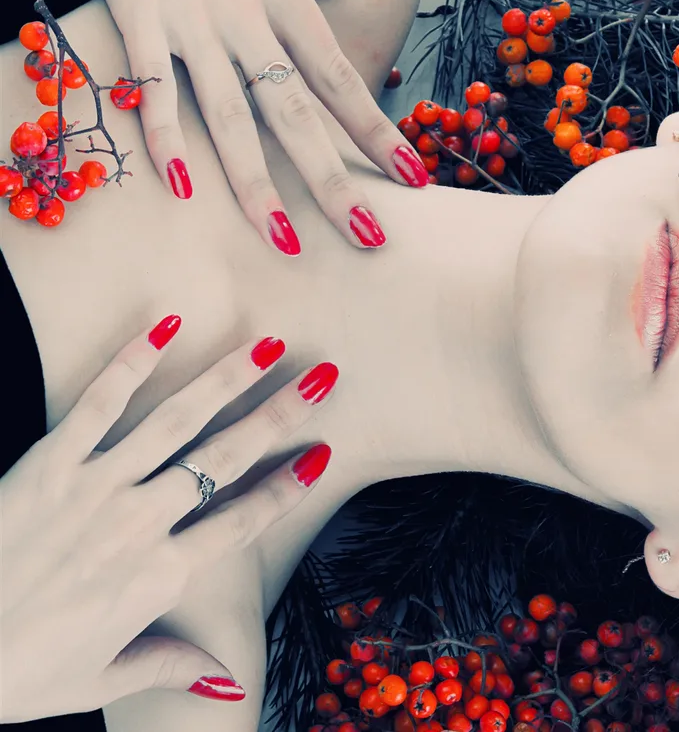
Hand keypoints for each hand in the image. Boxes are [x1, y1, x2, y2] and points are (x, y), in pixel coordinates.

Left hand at [0, 315, 337, 722]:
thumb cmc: (17, 672)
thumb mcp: (99, 680)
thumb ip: (167, 665)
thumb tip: (226, 679)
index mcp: (160, 577)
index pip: (244, 522)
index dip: (287, 487)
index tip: (319, 455)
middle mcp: (139, 523)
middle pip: (225, 458)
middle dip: (280, 414)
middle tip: (319, 377)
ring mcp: (94, 487)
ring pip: (176, 422)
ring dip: (226, 379)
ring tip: (265, 346)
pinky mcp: (48, 464)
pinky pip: (97, 404)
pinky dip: (132, 363)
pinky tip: (164, 328)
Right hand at [63, 0, 427, 253]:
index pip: (341, 79)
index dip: (377, 133)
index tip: (414, 178)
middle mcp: (248, 14)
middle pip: (298, 113)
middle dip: (335, 180)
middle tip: (369, 236)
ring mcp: (192, 17)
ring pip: (232, 114)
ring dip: (258, 183)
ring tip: (285, 239)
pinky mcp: (137, 9)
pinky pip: (153, 84)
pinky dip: (165, 134)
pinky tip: (182, 186)